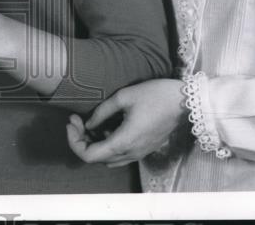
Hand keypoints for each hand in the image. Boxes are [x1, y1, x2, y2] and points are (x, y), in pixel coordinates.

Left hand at [66, 78, 185, 166]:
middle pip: (96, 158)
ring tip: (89, 123)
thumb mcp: (124, 97)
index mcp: (123, 142)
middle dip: (82, 139)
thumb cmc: (154, 96)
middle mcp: (130, 153)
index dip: (74, 141)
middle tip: (77, 119)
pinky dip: (107, 145)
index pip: (89, 156)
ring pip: (108, 158)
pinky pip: (120, 155)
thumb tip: (89, 123)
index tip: (71, 122)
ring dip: (94, 144)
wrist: (183, 102)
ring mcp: (139, 154)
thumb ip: (102, 112)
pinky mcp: (144, 149)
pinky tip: (107, 126)